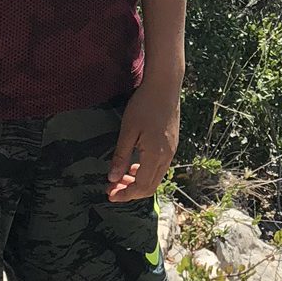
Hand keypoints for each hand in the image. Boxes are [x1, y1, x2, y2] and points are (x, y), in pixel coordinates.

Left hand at [107, 79, 178, 201]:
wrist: (165, 86)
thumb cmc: (144, 105)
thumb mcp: (128, 130)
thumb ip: (121, 156)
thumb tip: (113, 178)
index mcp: (155, 156)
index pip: (141, 186)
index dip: (125, 194)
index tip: (109, 194)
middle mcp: (167, 157)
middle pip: (150, 187)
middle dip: (130, 192)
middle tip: (112, 188)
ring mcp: (171, 151)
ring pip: (155, 178)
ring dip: (138, 182)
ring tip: (120, 177)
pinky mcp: (172, 145)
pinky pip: (159, 167)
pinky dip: (146, 172)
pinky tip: (134, 165)